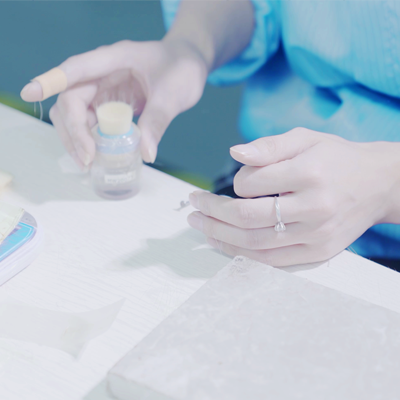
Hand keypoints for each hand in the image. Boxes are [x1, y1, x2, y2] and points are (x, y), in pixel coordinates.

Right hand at [20, 39, 207, 166]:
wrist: (188, 64)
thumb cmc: (182, 69)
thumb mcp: (174, 94)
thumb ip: (158, 120)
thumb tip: (146, 154)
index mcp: (114, 59)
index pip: (76, 69)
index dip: (51, 81)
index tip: (30, 94)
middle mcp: (102, 74)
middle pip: (71, 99)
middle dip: (73, 130)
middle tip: (87, 159)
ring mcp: (104, 89)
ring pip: (77, 114)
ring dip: (77, 138)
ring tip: (89, 162)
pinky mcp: (110, 104)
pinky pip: (92, 122)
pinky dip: (91, 139)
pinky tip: (97, 155)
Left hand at [188, 128, 399, 266]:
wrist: (378, 184)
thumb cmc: (337, 159)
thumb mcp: (305, 139)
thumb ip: (268, 145)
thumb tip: (234, 153)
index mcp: (309, 173)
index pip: (251, 184)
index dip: (235, 181)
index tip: (236, 180)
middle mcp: (313, 208)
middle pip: (246, 218)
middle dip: (212, 213)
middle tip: (193, 205)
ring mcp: (316, 235)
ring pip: (254, 243)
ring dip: (219, 235)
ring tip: (199, 225)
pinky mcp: (318, 253)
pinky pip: (271, 261)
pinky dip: (242, 254)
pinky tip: (224, 243)